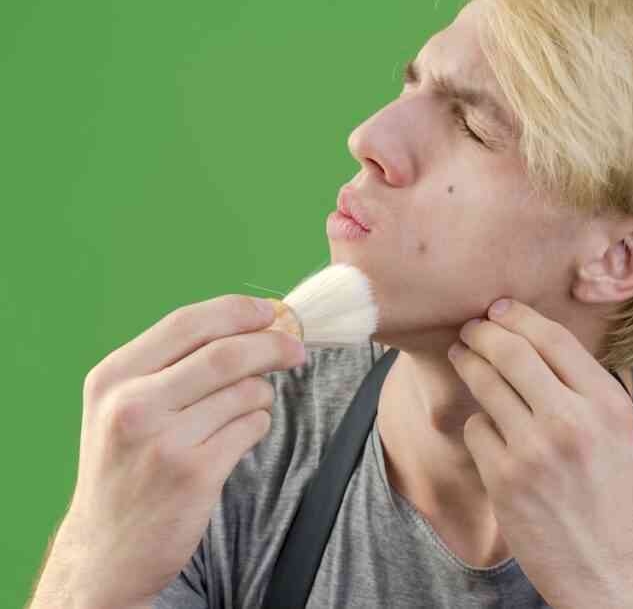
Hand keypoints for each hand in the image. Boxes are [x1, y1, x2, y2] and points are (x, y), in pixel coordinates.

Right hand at [51, 295, 305, 607]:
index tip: (270, 312)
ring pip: (246, 392)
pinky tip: (239, 438)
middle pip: (227, 353)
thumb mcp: (123, 406)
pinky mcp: (195, 473)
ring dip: (261, 396)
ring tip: (246, 411)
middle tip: (296, 350)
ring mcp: (163, 441)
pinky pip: (252, 428)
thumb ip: (173, 364)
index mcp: (113, 377)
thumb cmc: (126, 467)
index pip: (187, 322)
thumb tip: (252, 322)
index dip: (237, 311)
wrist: (107, 551)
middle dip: (272, 345)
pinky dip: (257, 425)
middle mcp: (133, 404)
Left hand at [450, 298, 632, 608]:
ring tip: (462, 356)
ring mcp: (534, 449)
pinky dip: (478, 424)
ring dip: (468, 364)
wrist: (605, 564)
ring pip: (485, 383)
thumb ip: (583, 384)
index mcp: (607, 402)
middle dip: (482, 332)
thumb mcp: (617, 427)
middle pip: (512, 352)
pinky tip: (489, 430)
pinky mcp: (504, 478)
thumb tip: (534, 335)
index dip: (518, 316)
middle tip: (469, 328)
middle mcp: (572, 420)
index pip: (553, 338)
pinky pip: (476, 428)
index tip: (498, 308)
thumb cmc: (608, 490)